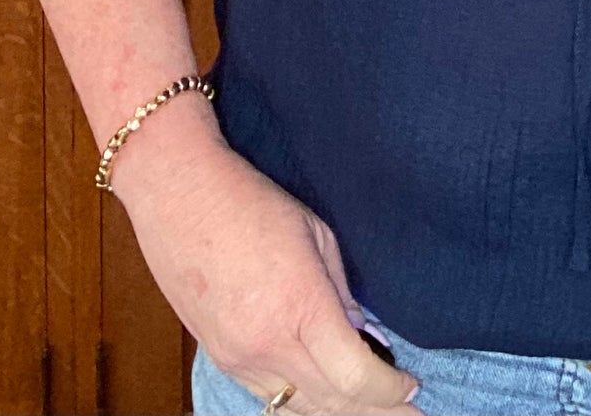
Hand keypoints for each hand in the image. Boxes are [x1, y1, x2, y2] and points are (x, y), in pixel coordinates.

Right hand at [114, 123, 421, 413]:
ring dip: (341, 415)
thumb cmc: (251, 202)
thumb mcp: (316, 234)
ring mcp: (237, 358)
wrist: (179, 196)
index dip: (391, 389)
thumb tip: (365, 336)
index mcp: (299, 306)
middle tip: (410, 413)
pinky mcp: (220, 358)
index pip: (355, 377)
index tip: (412, 383)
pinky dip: (303, 403)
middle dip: (377, 410)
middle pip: (332, 403)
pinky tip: (327, 400)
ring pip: (298, 409)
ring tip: (376, 412)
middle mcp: (266, 344)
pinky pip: (269, 398)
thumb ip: (342, 294)